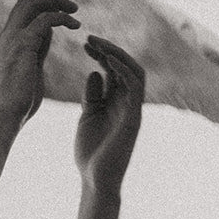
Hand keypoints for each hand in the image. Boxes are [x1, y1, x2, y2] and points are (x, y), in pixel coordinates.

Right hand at [0, 0, 79, 126]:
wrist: (5, 114)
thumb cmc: (18, 100)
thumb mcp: (30, 67)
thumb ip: (37, 48)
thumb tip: (48, 33)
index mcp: (9, 40)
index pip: (24, 10)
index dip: (44, 6)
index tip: (64, 13)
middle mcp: (8, 35)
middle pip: (26, 0)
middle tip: (72, 7)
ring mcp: (14, 38)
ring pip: (32, 3)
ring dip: (56, 2)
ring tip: (75, 11)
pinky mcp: (24, 45)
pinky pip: (45, 20)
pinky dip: (61, 18)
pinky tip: (75, 25)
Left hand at [75, 35, 144, 190]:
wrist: (95, 179)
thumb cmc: (91, 152)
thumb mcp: (88, 115)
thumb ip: (92, 95)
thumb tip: (93, 72)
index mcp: (116, 101)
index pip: (114, 70)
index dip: (102, 54)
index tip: (84, 43)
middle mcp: (127, 102)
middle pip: (125, 66)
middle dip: (108, 50)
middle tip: (89, 38)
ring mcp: (132, 109)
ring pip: (134, 71)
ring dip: (116, 55)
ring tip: (97, 44)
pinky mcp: (133, 117)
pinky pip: (134, 86)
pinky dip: (122, 70)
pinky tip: (106, 60)